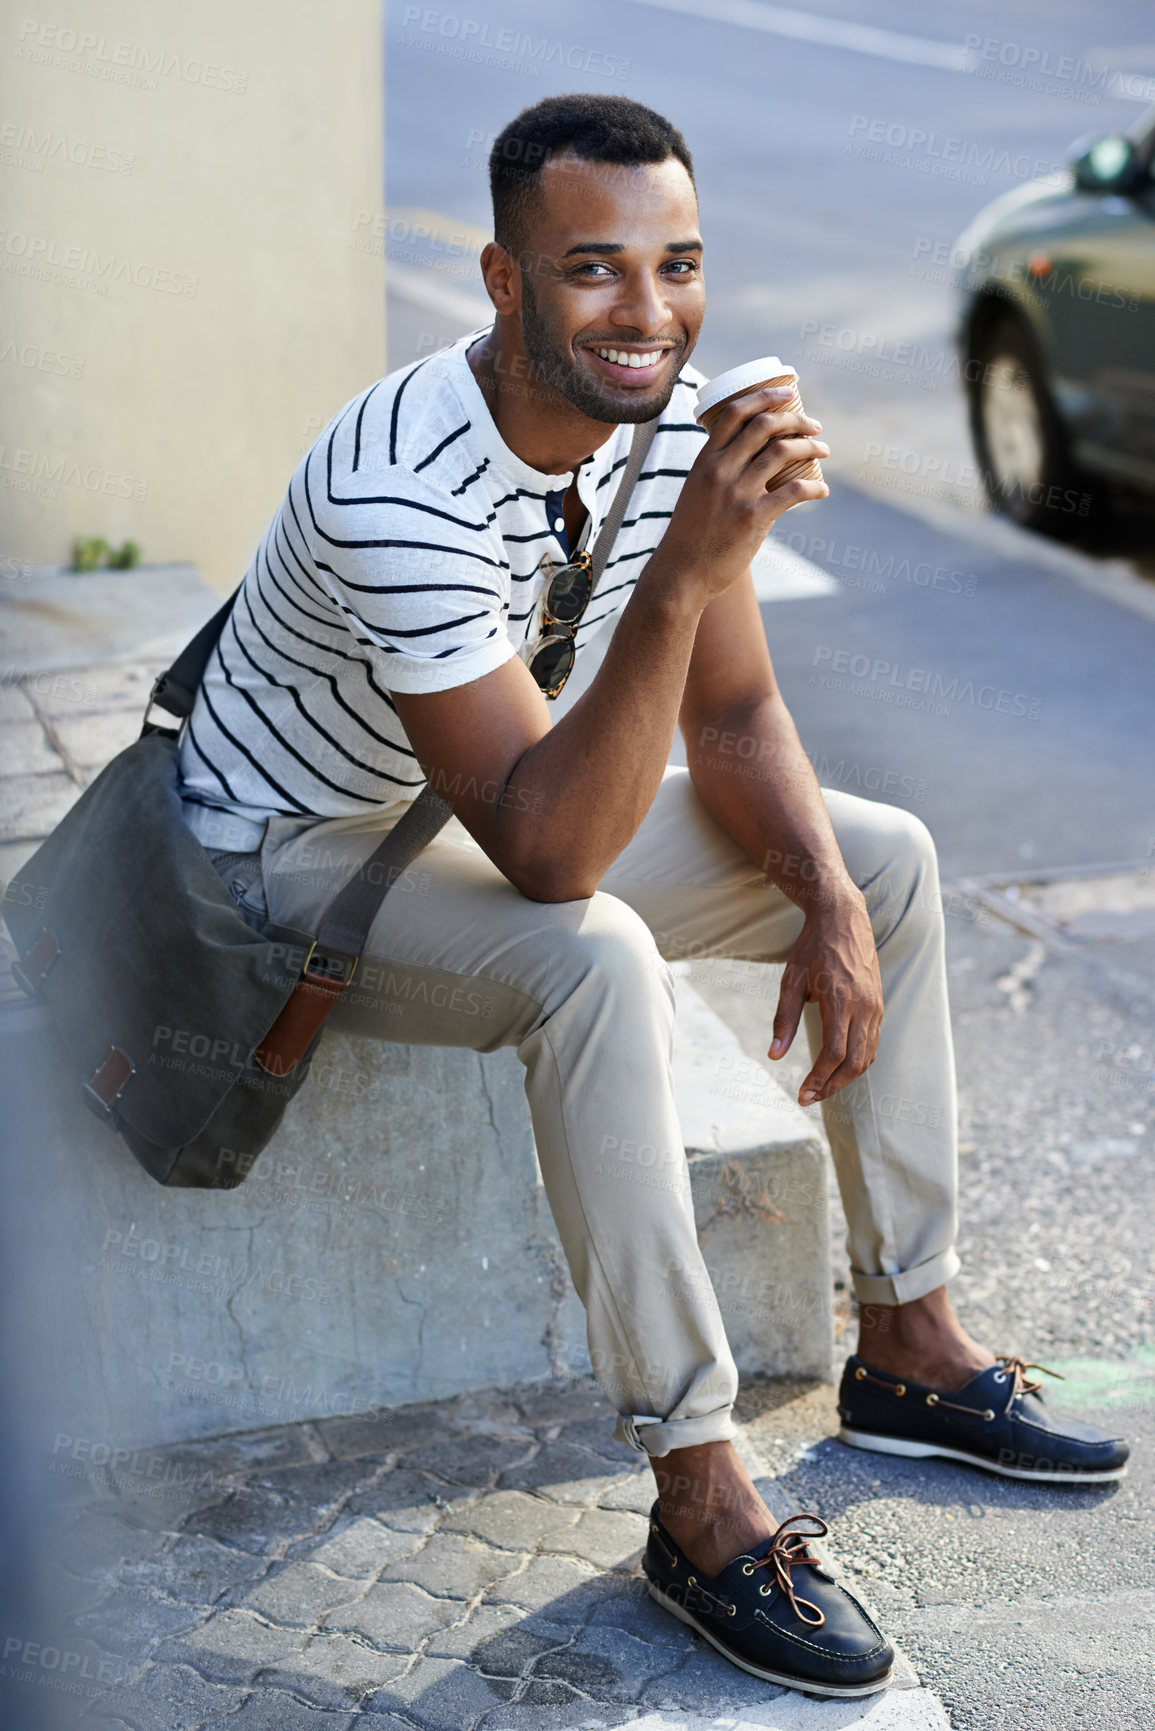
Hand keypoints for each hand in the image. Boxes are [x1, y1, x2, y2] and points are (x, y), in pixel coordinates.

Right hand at [659, 384, 829, 603]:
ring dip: (811, 446)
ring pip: (783, 452)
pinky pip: (794, 493)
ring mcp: (737, 493)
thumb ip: (718, 472)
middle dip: (797, 419)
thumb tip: (750, 460)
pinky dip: (814, 488)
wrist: (682, 573)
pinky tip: (822, 490)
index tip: (788, 393)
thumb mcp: (696, 492)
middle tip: (815, 425)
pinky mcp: (753, 518)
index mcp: (705, 460)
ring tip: (823, 450)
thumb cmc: (691, 535)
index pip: (736, 412)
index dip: (766, 396)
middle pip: (765, 426)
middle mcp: (720, 471)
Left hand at [768, 890, 882, 1104]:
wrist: (844, 919)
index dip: (819, 1079)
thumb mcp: (791, 980)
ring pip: (867, 1056)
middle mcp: (863, 1007)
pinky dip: (858, 1062)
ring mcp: (874, 1007)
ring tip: (822, 1088)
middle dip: (832, 1086)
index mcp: (840, 1001)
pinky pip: (873, 1043)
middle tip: (810, 1098)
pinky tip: (839, 1068)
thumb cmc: (812, 948)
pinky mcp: (878, 1006)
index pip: (833, 1054)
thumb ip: (784, 1019)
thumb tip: (774, 1056)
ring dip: (846, 1078)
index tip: (802, 1095)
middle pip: (854, 1062)